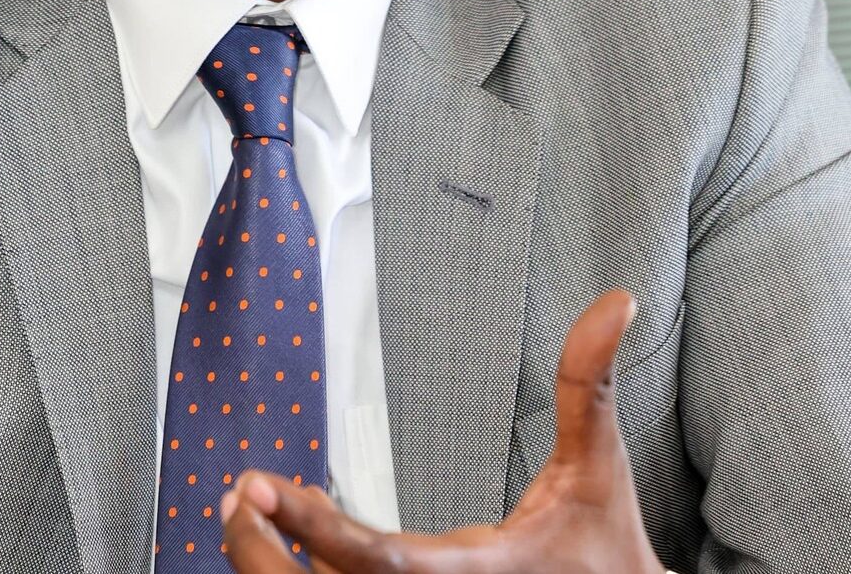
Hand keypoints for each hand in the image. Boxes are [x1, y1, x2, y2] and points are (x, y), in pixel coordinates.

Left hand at [219, 290, 662, 573]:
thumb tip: (613, 304)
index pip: (375, 561)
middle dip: (260, 557)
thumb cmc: (604, 558)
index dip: (310, 527)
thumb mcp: (597, 472)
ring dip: (271, 569)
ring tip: (246, 514)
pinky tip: (289, 543)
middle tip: (238, 497)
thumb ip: (589, 388)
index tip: (260, 486)